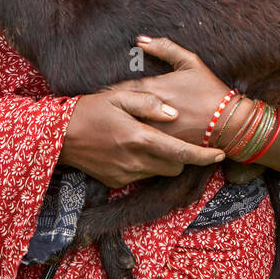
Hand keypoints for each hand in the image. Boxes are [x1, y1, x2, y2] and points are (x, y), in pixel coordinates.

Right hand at [60, 87, 224, 187]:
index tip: (221, 155)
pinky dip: (145, 165)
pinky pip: (141, 176)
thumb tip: (173, 114)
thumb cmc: (90, 110)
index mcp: (139, 138)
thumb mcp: (118, 97)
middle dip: (181, 156)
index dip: (204, 156)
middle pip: (175, 167)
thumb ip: (148, 103)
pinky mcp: (116, 181)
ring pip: (159, 173)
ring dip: (162, 160)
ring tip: (150, 140)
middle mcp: (134, 161)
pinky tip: (132, 149)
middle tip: (175, 138)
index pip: (181, 152)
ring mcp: (124, 174)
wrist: (58, 136)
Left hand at [101, 35, 234, 146]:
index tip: (100, 93)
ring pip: (127, 128)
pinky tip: (123, 142)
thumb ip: (165, 48)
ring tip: (106, 127)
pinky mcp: (161, 148)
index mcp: (154, 88)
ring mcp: (154, 130)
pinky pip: (138, 144)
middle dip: (108, 110)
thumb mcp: (191, 63)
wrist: (229, 122)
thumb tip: (140, 39)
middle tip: (96, 111)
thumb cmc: (209, 90)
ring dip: (116, 127)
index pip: (119, 89)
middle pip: (118, 111)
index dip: (108, 91)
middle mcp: (149, 110)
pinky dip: (130, 141)